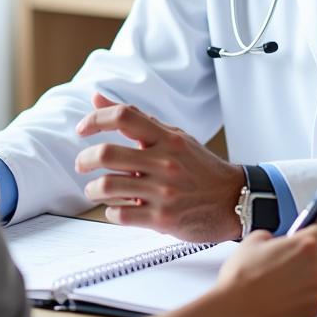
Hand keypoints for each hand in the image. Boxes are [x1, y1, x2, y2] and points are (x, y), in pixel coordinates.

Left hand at [74, 93, 243, 241]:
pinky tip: (114, 208)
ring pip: (108, 186)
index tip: (83, 129)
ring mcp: (163, 192)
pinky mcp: (162, 219)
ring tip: (94, 189)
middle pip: (107, 153)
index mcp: (167, 138)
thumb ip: (137, 119)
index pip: (124, 116)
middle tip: (82, 164)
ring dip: (93, 189)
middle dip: (85, 159)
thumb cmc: (200, 167)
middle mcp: (164, 162)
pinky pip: (120, 215)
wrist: (234, 199)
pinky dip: (110, 211)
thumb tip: (98, 98)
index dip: (96, 120)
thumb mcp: (174, 136)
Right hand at [216, 224, 316, 316]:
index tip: (310, 233)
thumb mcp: (253, 240)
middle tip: (289, 260)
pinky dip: (303, 297)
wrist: (237, 309)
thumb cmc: (243, 277)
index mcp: (305, 245)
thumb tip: (275, 241)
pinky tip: (282, 296)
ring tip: (281, 281)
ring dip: (307, 278)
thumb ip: (273, 236)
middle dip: (311, 257)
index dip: (316, 230)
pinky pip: (313, 299)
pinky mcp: (313, 311)